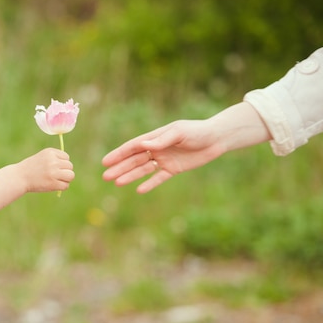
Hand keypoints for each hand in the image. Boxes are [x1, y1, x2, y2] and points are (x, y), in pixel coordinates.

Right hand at [19, 147, 74, 192]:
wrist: (19, 177)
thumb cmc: (31, 167)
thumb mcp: (42, 157)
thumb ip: (55, 158)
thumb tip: (69, 166)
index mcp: (50, 152)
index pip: (66, 157)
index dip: (62, 163)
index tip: (54, 167)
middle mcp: (53, 161)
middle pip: (70, 166)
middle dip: (65, 171)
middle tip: (56, 175)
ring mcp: (53, 172)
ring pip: (71, 176)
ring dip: (66, 179)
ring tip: (57, 180)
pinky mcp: (53, 183)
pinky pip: (65, 186)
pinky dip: (62, 187)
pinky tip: (54, 185)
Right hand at [102, 119, 225, 192]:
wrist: (217, 138)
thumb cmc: (197, 131)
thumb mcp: (179, 133)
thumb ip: (161, 140)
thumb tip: (143, 146)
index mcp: (155, 137)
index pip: (132, 147)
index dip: (118, 154)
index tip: (106, 161)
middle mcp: (157, 149)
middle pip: (134, 160)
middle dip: (120, 167)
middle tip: (106, 176)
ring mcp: (164, 159)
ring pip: (143, 170)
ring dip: (130, 176)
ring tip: (117, 183)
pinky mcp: (174, 169)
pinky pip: (159, 178)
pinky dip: (150, 184)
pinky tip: (139, 190)